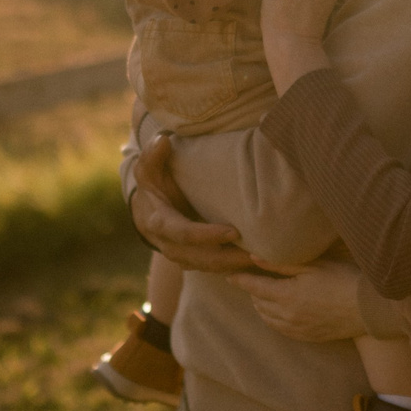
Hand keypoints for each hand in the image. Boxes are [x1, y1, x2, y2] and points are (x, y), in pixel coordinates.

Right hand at [130, 134, 253, 274]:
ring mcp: (183, 258)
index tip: (233, 232)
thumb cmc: (153, 186)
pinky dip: (236, 269)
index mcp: (160, 223)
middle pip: (201, 259)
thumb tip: (162, 140)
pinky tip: (259, 265)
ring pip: (211, 268)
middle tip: (258, 254)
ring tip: (264, 261)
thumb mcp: (148, 170)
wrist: (146, 213)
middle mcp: (170, 246)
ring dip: (236, 267)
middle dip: (229, 259)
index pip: (184, 234)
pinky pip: (216, 270)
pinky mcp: (196, 262)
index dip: (207, 235)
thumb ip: (153, 156)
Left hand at [233, 259, 371, 342]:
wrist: (368, 308)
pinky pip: (281, 330)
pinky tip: (277, 312)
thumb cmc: (343, 279)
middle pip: (259, 304)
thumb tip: (253, 256)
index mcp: (287, 295)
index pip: (254, 287)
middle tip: (250, 279)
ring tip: (262, 294)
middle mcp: (288, 315)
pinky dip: (273, 320)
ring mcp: (297, 329)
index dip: (240, 280)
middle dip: (252, 291)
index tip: (229, 275)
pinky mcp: (307, 337)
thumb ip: (280, 262)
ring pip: (268, 319)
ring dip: (261, 306)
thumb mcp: (312, 265)